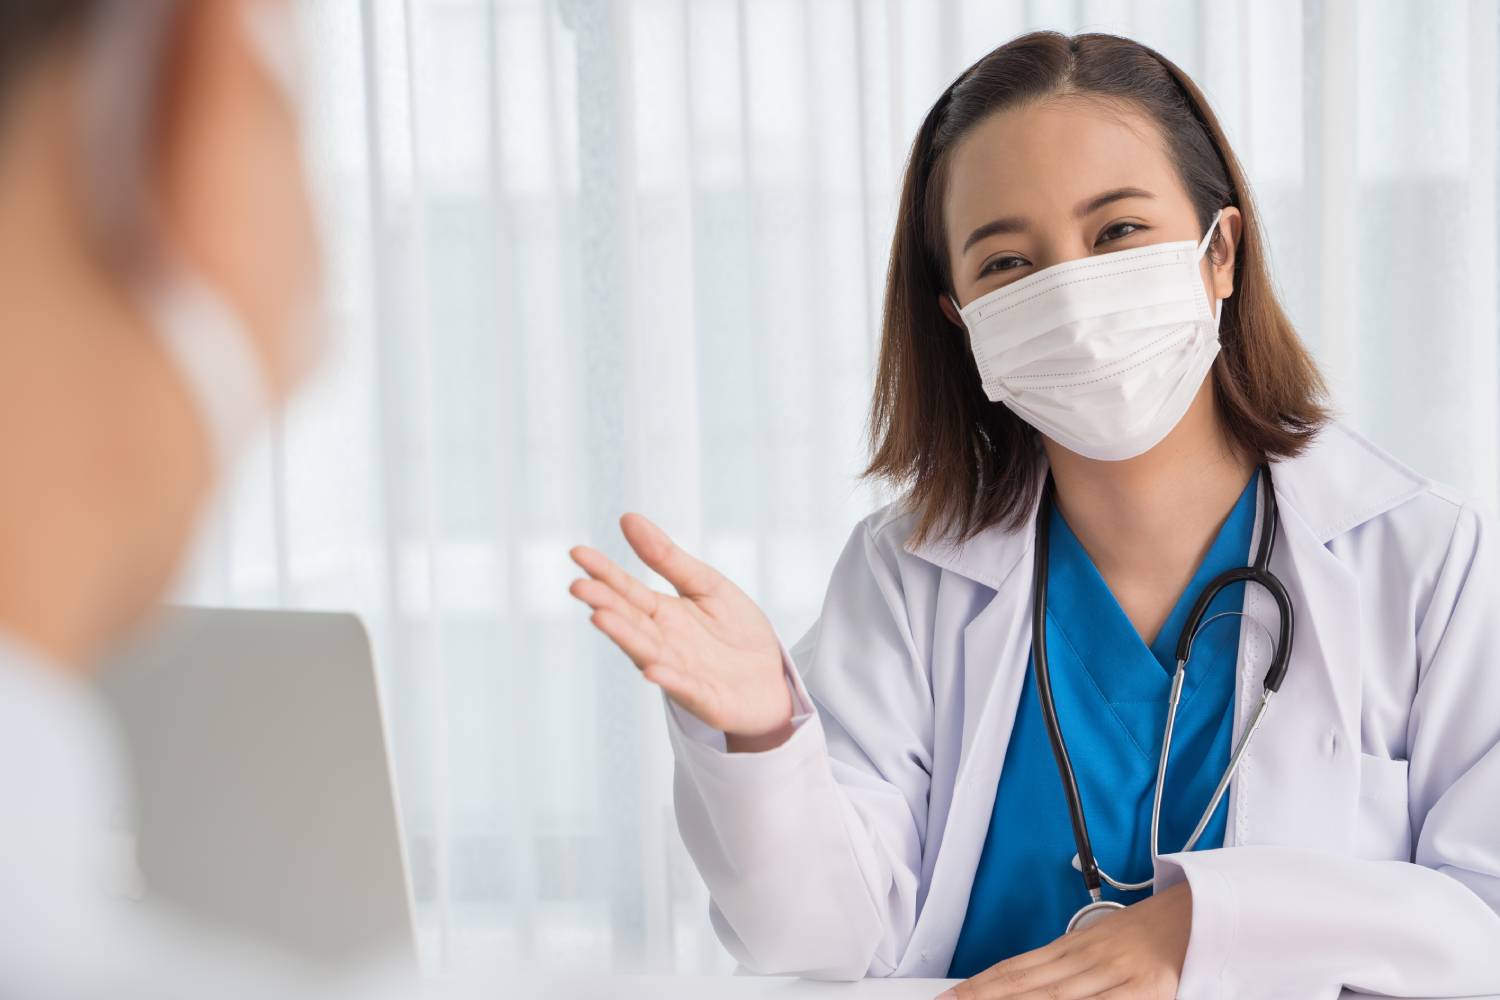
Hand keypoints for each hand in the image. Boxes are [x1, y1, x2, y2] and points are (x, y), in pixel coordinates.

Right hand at [568, 513, 792, 745]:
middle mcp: (663, 643)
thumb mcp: (706, 585)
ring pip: (648, 653)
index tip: (577, 552)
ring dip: (625, 637)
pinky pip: (686, 688)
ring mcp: (681, 671)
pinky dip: (669, 679)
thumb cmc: (736, 634)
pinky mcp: (706, 698)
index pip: (626, 590)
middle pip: (630, 620)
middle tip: (578, 586)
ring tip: (600, 617)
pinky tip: (652, 670)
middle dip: (605, 604)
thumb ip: (667, 558)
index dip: (602, 572)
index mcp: (662, 614)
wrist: (772, 682)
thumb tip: (627, 518)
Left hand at [936, 882, 1192, 999]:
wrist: (1202, 912)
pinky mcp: (1147, 989)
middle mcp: (1087, 956)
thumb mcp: (1101, 943)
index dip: (981, 983)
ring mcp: (1116, 973)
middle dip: (985, 997)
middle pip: (1026, 982)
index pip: (1017, 968)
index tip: (952, 996)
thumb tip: (1023, 980)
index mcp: (1074, 945)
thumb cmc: (1150, 935)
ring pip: (1055, 996)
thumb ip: (1065, 964)